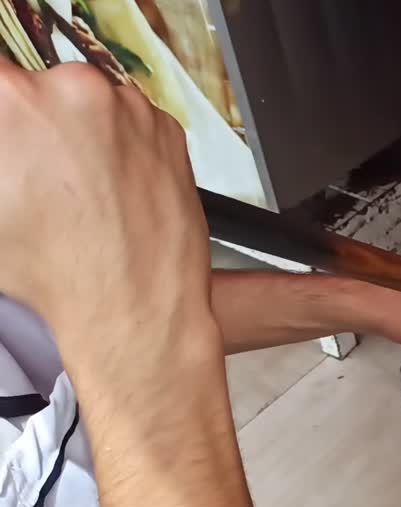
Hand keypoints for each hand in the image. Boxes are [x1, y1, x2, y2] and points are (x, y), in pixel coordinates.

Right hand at [0, 62, 216, 366]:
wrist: (135, 306)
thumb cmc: (54, 271)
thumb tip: (7, 145)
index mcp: (13, 101)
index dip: (6, 121)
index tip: (13, 141)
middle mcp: (76, 90)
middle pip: (37, 89)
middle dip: (33, 125)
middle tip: (38, 174)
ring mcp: (129, 107)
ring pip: (88, 104)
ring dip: (79, 133)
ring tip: (79, 191)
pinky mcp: (168, 128)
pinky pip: (132, 123)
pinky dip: (121, 146)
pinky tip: (112, 190)